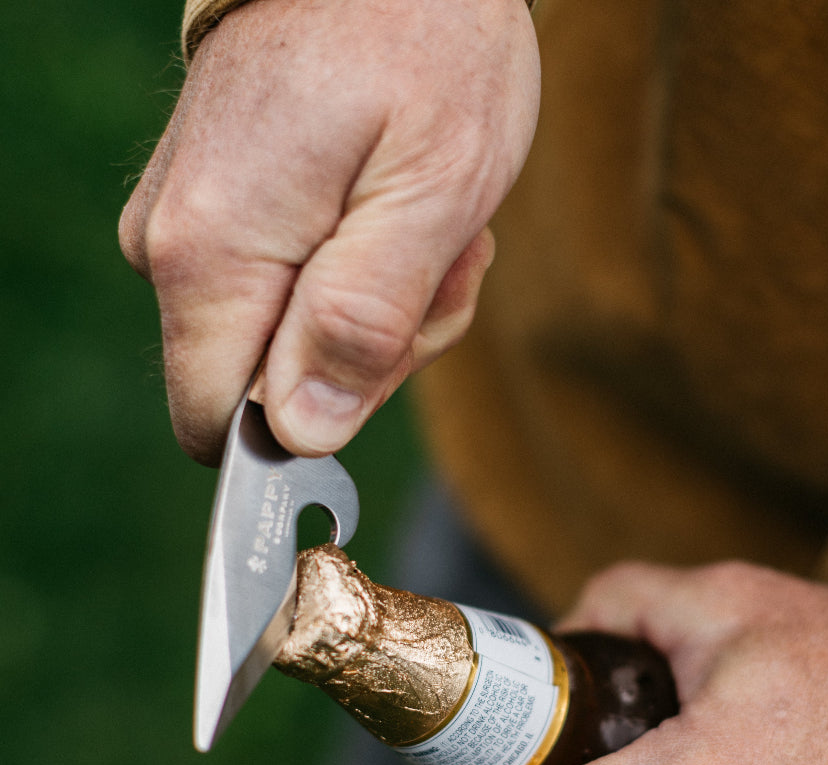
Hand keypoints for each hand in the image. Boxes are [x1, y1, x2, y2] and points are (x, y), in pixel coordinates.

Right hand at [120, 0, 538, 462]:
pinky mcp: (216, 213)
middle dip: (373, 354)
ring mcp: (189, 228)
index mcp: (213, 258)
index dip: (314, 424)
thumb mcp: (430, 196)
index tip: (388, 346)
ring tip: (423, 225)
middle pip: (269, 394)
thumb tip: (302, 431)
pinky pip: (287, 295)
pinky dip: (360, 275)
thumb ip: (361, 323)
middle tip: (435, 266)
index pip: (224, 427)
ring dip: (381, 312)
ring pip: (288, 348)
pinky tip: (394, 211)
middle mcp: (170, 250)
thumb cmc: (424, 48)